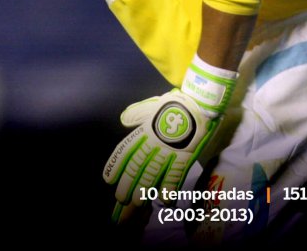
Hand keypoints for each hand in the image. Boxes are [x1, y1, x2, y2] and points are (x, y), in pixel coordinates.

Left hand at [102, 89, 219, 222]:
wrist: (199, 103)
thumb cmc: (174, 104)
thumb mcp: (150, 105)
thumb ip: (136, 114)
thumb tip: (123, 120)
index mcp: (144, 132)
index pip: (126, 151)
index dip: (116, 166)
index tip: (108, 179)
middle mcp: (153, 144)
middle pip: (137, 166)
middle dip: (128, 184)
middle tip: (121, 199)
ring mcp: (169, 152)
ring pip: (153, 173)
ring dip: (144, 189)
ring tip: (137, 203)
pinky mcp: (185, 157)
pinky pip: (175, 176)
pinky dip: (169, 188)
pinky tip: (164, 200)